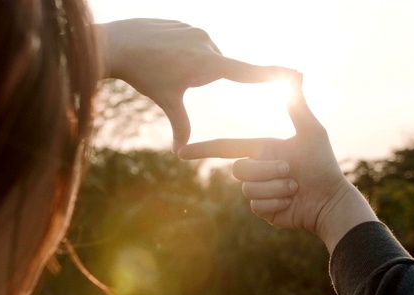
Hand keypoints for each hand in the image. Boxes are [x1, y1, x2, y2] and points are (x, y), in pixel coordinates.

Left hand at [98, 19, 295, 151]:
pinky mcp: (184, 23)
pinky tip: (160, 53)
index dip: (273, 75)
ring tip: (164, 65)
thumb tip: (181, 152)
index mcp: (208, 63)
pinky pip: (190, 41)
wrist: (116, 43)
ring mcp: (195, 30)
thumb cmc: (143, 74)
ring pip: (203, 54)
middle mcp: (207, 43)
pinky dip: (180, 51)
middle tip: (173, 75)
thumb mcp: (165, 101)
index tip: (296, 72)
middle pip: (218, 67)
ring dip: (190, 63)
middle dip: (201, 77)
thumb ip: (180, 125)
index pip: (248, 72)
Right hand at [178, 74, 376, 250]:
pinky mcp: (263, 210)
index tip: (181, 151)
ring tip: (295, 187)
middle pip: (239, 170)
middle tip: (292, 172)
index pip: (225, 147)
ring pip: (248, 190)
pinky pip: (257, 206)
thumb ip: (297, 105)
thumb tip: (296, 74)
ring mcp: (258, 191)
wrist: (330, 200)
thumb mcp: (311, 131)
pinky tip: (292, 202)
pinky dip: (277, 203)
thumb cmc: (324, 165)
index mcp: (261, 149)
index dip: (203, 149)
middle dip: (267, 171)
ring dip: (276, 188)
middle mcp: (257, 169)